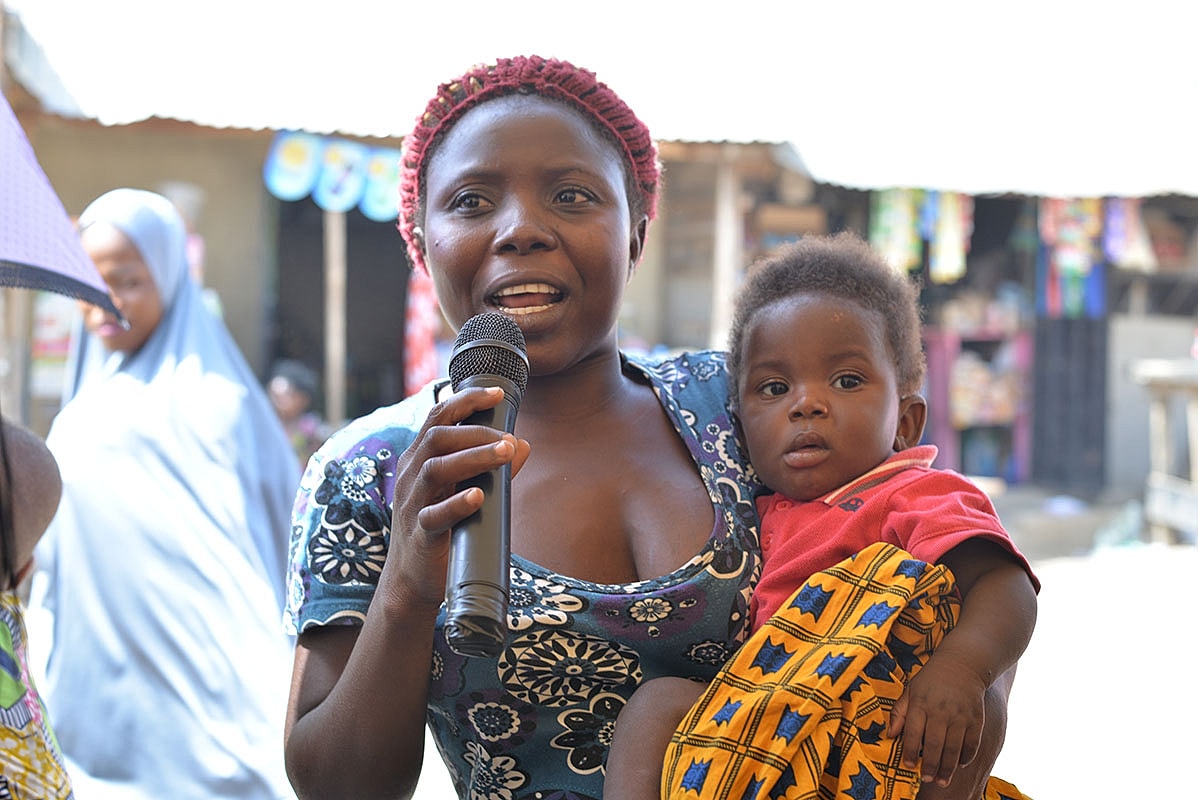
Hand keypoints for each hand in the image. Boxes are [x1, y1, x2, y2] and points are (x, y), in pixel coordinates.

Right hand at [381, 386, 530, 610]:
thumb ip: (494, 469)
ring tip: (504, 455)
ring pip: (435, 468)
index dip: (466, 400)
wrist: (413, 580)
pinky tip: (478, 497)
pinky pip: (433, 515)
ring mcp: (412, 503)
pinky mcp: (419, 534)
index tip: (496, 393)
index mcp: (420, 458)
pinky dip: (456, 504)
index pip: (438, 417)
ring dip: (472, 458)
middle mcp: (412, 475)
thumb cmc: (442, 528)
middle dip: (476, 432)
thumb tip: (524, 444)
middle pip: (438, 437)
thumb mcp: (465, 491)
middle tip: (509, 439)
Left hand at [887, 651, 986, 787]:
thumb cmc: (931, 680)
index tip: (909, 766)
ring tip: (942, 781)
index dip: (911, 752)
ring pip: (954, 748)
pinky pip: (972, 743)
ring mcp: (960, 715)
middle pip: (935, 745)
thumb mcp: (910, 690)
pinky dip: (966, 757)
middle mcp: (941, 710)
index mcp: (921, 703)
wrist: (962, 664)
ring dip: (948, 768)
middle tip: (927, 779)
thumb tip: (890, 735)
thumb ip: (899, 712)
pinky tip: (959, 765)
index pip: (914, 733)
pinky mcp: (976, 718)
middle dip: (931, 766)